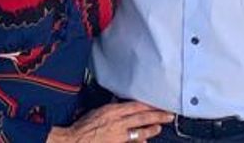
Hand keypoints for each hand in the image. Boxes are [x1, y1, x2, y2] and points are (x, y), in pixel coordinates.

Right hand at [48, 101, 172, 142]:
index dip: (149, 105)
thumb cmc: (82, 126)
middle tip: (169, 115)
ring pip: (139, 132)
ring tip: (159, 128)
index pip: (135, 106)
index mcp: (112, 110)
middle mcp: (117, 122)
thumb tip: (122, 106)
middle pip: (141, 118)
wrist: (74, 140)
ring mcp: (117, 135)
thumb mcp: (98, 111)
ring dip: (151, 130)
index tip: (158, 104)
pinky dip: (139, 142)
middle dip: (157, 116)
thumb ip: (112, 109)